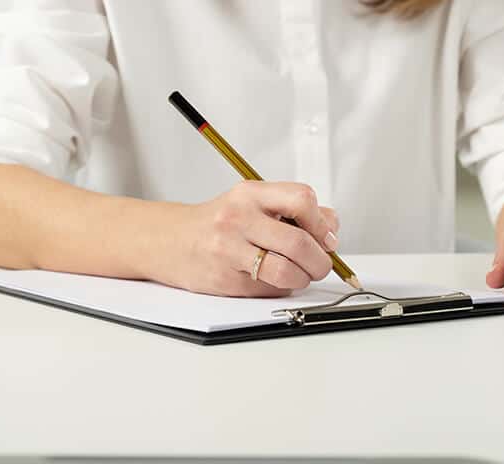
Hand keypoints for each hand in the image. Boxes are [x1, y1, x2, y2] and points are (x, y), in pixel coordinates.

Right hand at [141, 181, 339, 296]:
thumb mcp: (254, 202)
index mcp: (251, 193)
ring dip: (303, 279)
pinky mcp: (225, 279)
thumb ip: (295, 211)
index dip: (323, 224)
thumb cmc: (222, 222)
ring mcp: (229, 250)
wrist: (171, 241)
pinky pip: (270, 290)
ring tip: (299, 275)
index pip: (302, 200)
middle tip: (320, 265)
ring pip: (287, 272)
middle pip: (299, 243)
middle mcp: (238, 218)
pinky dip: (281, 288)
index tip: (326, 238)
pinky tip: (272, 279)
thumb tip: (332, 232)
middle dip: (320, 261)